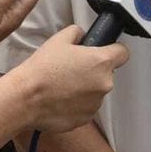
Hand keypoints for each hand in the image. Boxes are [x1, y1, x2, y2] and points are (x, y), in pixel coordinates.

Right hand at [7, 25, 128, 133]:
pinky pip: (86, 107)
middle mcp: (104, 84)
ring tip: (63, 84)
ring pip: (96, 91)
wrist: (27, 97)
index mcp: (101, 62)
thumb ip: (77, 33)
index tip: (106, 51)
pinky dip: (77, 103)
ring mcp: (96, 103)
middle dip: (93, 70)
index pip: (123, 53)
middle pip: (107, 73)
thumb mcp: (59, 39)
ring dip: (85, 88)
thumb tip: (82, 36)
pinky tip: (61, 98)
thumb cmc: (42, 70)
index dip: (114, 50)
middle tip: (72, 68)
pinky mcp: (86, 118)